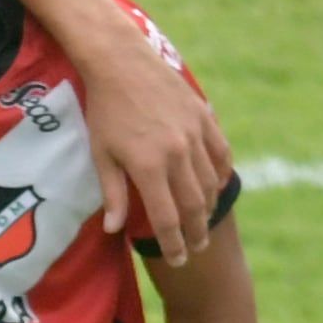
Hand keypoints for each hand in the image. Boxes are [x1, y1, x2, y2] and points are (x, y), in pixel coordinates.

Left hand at [77, 28, 230, 261]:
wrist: (122, 63)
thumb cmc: (105, 111)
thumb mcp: (100, 154)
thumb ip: (112, 194)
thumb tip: (114, 229)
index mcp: (149, 166)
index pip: (167, 218)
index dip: (174, 243)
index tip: (177, 259)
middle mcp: (178, 153)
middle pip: (194, 205)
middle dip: (195, 233)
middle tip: (194, 250)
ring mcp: (195, 134)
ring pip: (211, 182)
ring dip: (209, 208)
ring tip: (203, 224)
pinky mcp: (205, 118)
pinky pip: (221, 154)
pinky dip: (221, 174)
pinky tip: (216, 187)